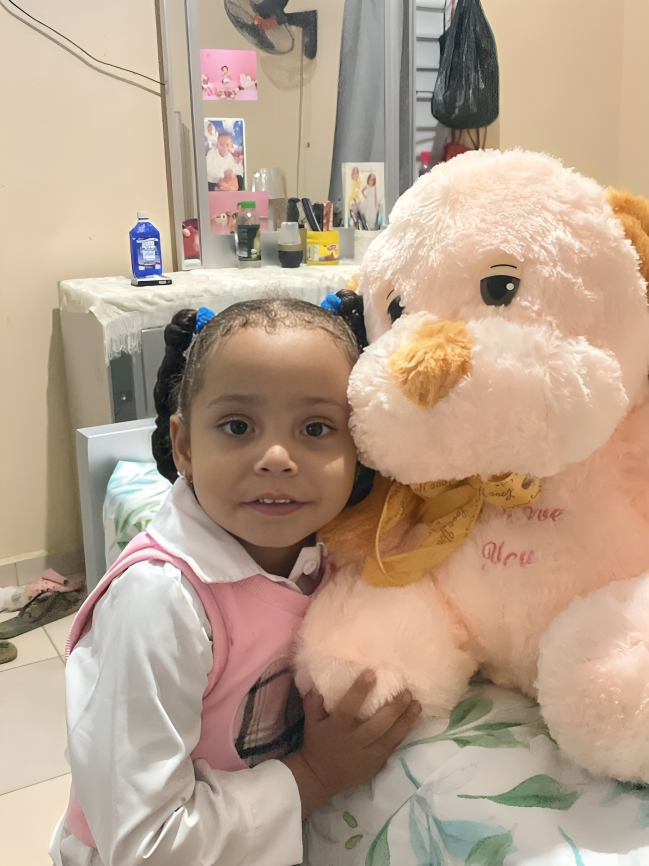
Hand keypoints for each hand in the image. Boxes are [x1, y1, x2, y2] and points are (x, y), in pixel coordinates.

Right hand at [282, 670, 420, 818]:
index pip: (349, 707)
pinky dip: (403, 735)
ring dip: (405, 720)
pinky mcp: (375, 764)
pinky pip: (392, 748)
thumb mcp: (311, 723)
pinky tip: (413, 722)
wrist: (320, 777)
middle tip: (407, 692)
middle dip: (394, 708)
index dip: (360, 690)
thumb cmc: (317, 744)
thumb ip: (313, 703)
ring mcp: (367, 755)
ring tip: (417, 705)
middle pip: (377, 725)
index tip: (372, 673)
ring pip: (390, 737)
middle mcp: (354, 742)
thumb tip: (317, 684)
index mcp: (337, 728)